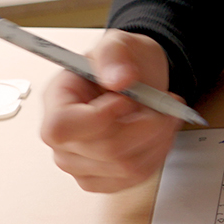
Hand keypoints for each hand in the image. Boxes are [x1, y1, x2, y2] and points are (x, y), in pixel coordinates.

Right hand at [39, 29, 183, 192]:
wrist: (136, 79)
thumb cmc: (121, 63)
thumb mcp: (118, 44)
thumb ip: (115, 55)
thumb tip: (119, 79)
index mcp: (56, 103)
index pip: (62, 128)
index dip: (100, 118)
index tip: (127, 99)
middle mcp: (61, 141)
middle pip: (105, 150)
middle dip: (147, 126)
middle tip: (166, 104)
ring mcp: (79, 165)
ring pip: (125, 167)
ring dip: (158, 140)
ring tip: (167, 115)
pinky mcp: (101, 179)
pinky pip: (134, 178)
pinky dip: (157, 155)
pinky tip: (160, 134)